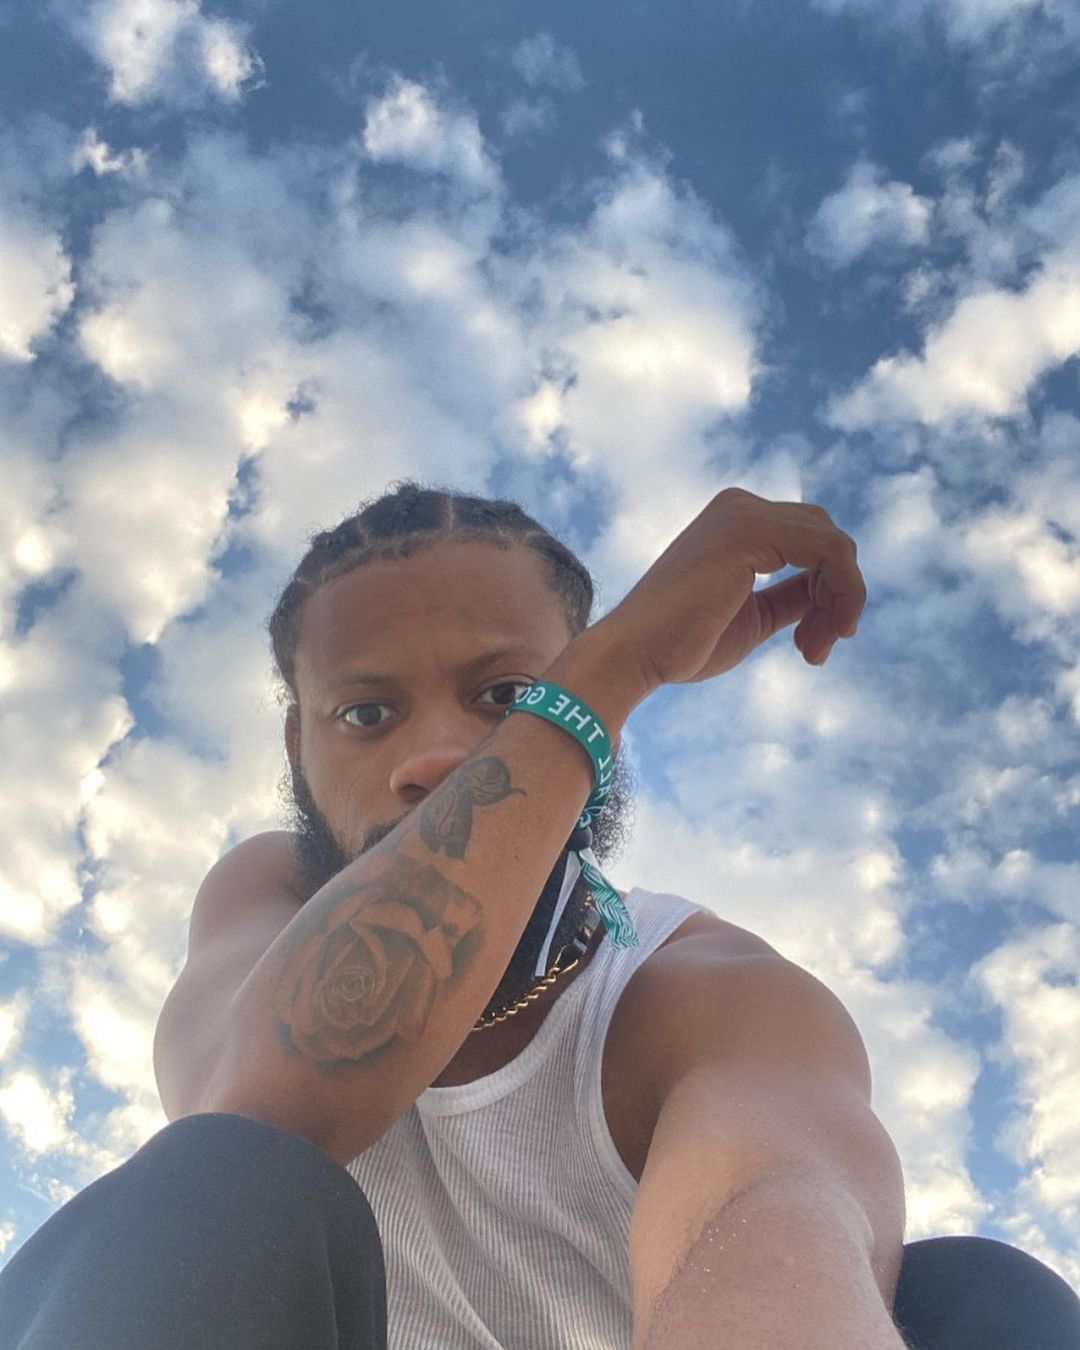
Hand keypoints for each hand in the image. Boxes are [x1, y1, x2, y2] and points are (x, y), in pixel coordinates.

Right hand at [604, 488, 865, 689]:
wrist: (634, 655)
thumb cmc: (681, 644)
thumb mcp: (755, 616)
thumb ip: (792, 597)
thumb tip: (831, 593)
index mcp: (735, 521)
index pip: (811, 541)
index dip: (829, 594)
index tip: (812, 646)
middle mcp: (740, 506)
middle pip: (827, 537)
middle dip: (838, 595)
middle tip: (816, 648)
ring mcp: (745, 513)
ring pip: (836, 545)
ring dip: (842, 602)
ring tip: (814, 649)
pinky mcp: (751, 530)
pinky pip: (832, 552)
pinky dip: (844, 594)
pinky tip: (820, 635)